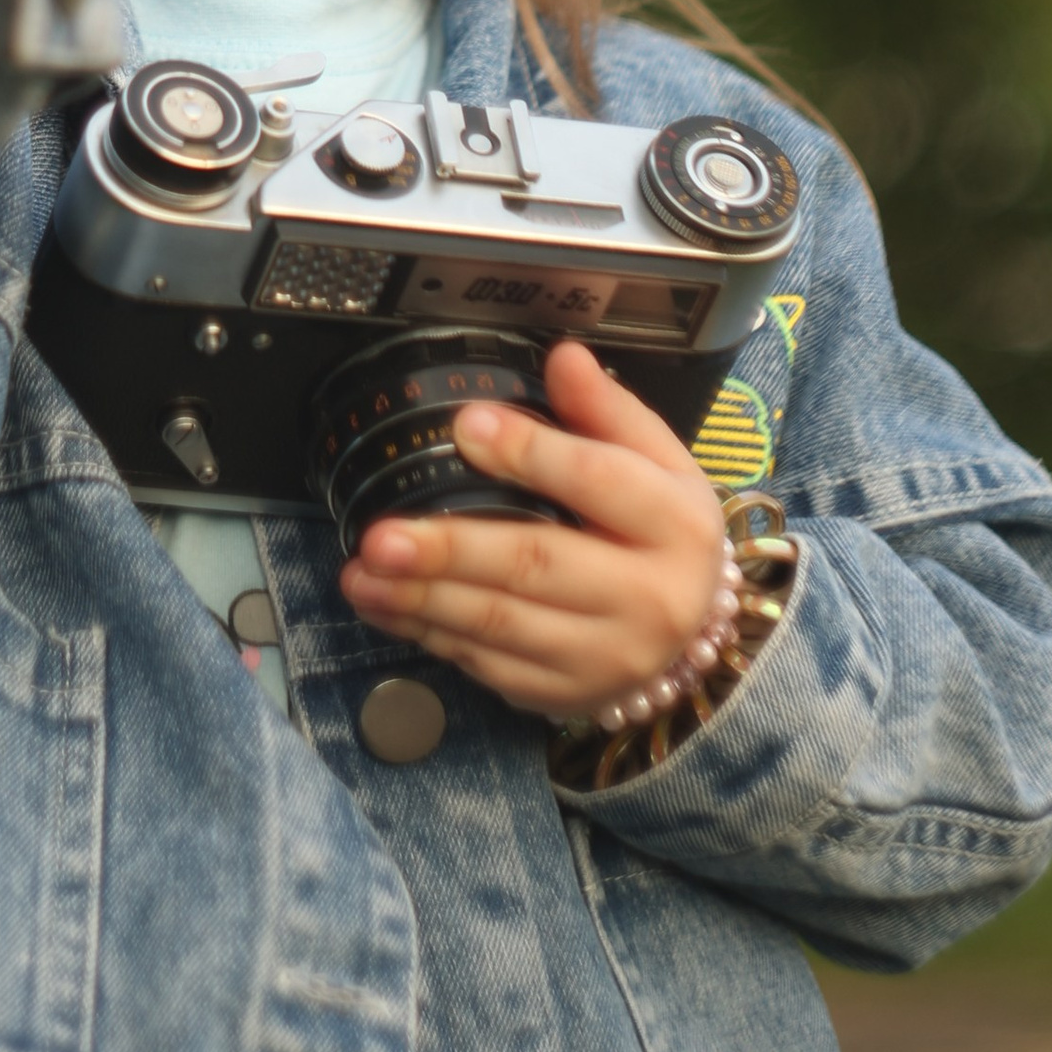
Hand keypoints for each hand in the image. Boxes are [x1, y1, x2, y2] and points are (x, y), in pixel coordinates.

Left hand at [339, 343, 730, 722]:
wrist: (691, 631)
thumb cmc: (658, 529)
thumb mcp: (655, 459)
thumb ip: (606, 410)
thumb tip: (564, 357)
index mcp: (673, 523)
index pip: (599, 481)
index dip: (531, 452)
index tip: (465, 427)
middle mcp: (650, 598)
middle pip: (537, 565)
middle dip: (450, 550)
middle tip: (380, 537)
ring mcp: (606, 656)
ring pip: (502, 625)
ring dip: (421, 598)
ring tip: (360, 572)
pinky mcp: (566, 694)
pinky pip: (489, 664)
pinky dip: (431, 634)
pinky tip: (388, 605)